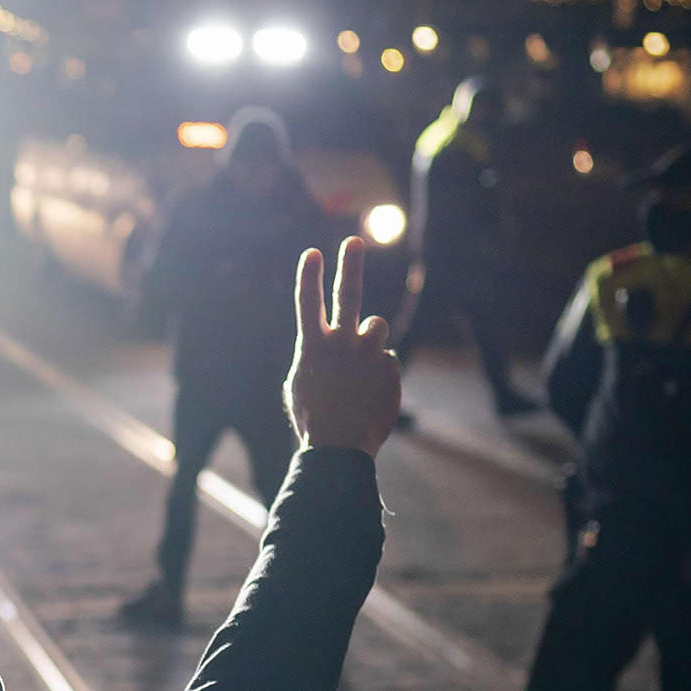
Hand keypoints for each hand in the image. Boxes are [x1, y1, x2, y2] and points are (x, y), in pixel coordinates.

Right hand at [286, 237, 400, 455]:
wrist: (340, 448)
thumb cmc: (314, 420)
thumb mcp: (300, 385)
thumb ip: (315, 357)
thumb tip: (330, 345)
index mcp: (312, 347)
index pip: (308, 302)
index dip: (309, 276)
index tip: (312, 253)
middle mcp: (341, 343)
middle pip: (348, 294)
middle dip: (349, 265)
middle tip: (354, 241)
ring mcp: (368, 354)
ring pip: (376, 326)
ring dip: (370, 339)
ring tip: (361, 364)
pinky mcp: (390, 368)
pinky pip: (387, 359)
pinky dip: (379, 373)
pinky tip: (369, 394)